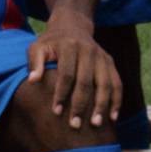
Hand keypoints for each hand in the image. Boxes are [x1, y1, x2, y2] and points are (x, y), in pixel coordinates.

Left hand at [22, 17, 121, 146]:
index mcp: (70, 46)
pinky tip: (113, 117)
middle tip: (75, 125)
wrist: (72, 26)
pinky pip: (117, 83)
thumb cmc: (51, 43)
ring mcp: (102, 57)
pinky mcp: (110, 62)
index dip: (61, 93)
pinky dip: (116, 100)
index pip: (66, 74)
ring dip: (102, 105)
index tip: (56, 112)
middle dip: (81, 105)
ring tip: (96, 124)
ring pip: (105, 84)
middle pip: (87, 82)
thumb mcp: (38, 46)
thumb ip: (34, 62)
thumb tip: (33, 80)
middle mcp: (89, 51)